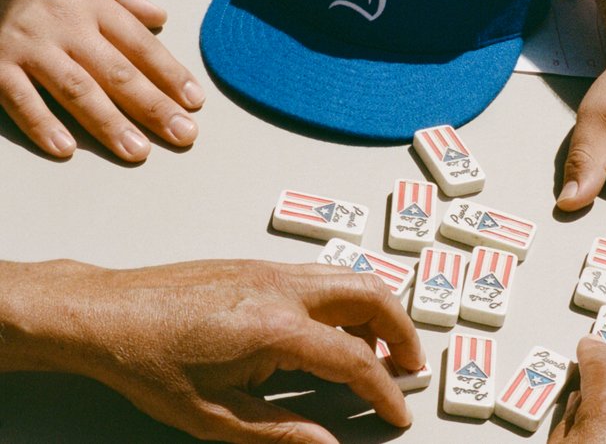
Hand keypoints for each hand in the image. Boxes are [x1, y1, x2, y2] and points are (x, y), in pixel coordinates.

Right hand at [0, 0, 204, 160]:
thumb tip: (161, 15)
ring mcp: (30, 47)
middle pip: (118, 71)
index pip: (140, 44)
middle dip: (154, 105)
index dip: (170, 73)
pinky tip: (65, 149)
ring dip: (109, 123)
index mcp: (92, 3)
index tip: (195, 99)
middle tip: (184, 133)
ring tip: (138, 151)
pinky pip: (20, 98)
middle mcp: (67, 26)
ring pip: (76, 90)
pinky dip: (41, 124)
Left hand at [5, 258, 423, 443]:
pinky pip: (321, 274)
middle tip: (410, 367)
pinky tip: (332, 328)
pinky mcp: (257, 263)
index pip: (355, 359)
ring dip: (376, 309)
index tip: (397, 413)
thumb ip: (278, 432)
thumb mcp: (214, 415)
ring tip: (378, 350)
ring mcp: (271, 269)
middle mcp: (282, 288)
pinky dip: (346, 298)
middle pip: (370, 294)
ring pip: (349, 276)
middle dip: (402, 330)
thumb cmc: (151, 361)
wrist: (111, 311)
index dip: (385, 391)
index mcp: (276, 328)